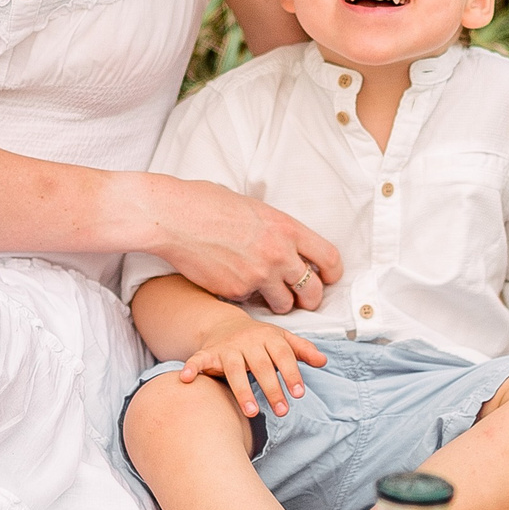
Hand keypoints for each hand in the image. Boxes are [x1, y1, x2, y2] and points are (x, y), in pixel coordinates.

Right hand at [149, 178, 341, 313]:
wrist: (176, 217)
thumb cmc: (209, 204)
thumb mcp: (255, 208)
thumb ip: (277, 230)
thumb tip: (288, 244)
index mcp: (287, 229)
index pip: (329, 258)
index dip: (332, 273)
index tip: (328, 277)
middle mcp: (279, 255)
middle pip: (313, 290)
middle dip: (311, 298)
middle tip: (303, 299)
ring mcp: (258, 276)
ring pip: (284, 305)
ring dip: (279, 303)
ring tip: (267, 293)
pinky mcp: (236, 291)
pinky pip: (251, 301)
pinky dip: (246, 296)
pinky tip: (232, 279)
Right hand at [180, 317, 329, 416]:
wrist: (224, 323)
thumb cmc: (260, 338)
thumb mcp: (282, 339)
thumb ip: (302, 350)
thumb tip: (324, 361)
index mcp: (269, 337)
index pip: (283, 355)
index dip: (291, 373)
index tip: (298, 394)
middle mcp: (247, 341)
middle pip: (261, 365)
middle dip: (271, 388)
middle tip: (282, 411)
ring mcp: (226, 348)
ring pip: (233, 368)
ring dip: (242, 390)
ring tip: (251, 413)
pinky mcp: (207, 353)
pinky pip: (197, 360)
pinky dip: (191, 368)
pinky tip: (185, 379)